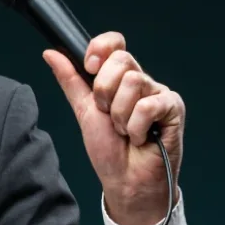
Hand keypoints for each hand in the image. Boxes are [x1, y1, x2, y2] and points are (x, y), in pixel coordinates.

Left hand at [42, 31, 184, 224]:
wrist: (125, 181)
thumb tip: (51, 53)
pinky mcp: (173, 108)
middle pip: (121, 60)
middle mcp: (140, 81)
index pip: (114, 43)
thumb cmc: (108, 150)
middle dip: (105, 92)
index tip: (89, 68)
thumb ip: (71, 81)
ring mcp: (158, 93)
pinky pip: (149, 105)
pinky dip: (137, 127)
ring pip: (134, 82)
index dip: (100, 49)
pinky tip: (141, 138)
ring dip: (120, 115)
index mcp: (118, 78)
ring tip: (125, 131)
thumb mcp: (83, 111)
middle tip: (108, 115)